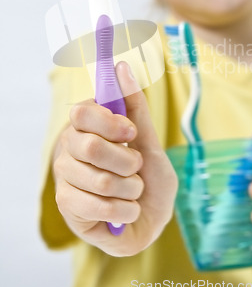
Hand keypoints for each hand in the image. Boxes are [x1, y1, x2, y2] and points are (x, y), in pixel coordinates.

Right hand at [52, 62, 177, 255]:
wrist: (151, 219)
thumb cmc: (149, 177)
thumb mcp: (149, 141)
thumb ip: (134, 106)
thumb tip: (122, 67)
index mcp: (86, 125)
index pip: (82, 112)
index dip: (111, 123)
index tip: (130, 134)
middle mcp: (69, 147)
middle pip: (92, 147)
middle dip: (128, 162)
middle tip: (136, 168)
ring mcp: (64, 177)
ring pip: (100, 180)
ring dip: (131, 189)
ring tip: (133, 191)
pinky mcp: (67, 206)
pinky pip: (100, 206)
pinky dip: (126, 210)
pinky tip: (125, 210)